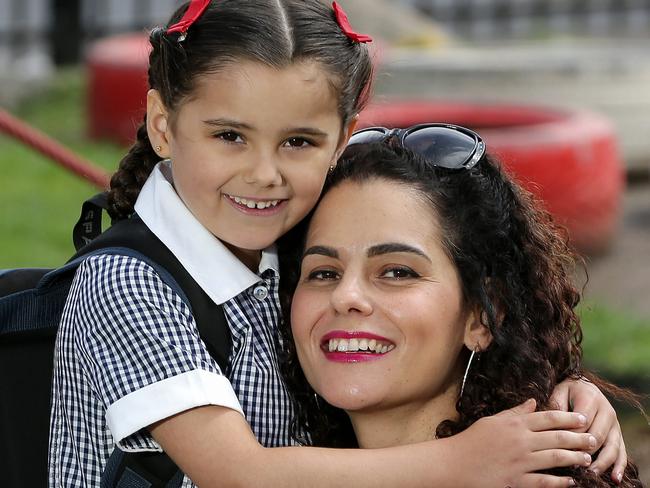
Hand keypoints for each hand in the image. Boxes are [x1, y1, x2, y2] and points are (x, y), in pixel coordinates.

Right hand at [450, 399, 594, 487]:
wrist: (455, 464)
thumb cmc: (472, 440)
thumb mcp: (492, 420)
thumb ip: (515, 412)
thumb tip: (533, 402)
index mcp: (514, 424)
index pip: (547, 417)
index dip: (568, 418)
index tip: (582, 418)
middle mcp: (520, 441)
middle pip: (556, 437)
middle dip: (578, 438)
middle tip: (593, 438)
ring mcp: (520, 462)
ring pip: (555, 458)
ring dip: (574, 458)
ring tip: (587, 458)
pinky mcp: (517, 481)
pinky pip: (544, 481)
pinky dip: (560, 482)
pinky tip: (571, 482)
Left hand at [551, 377, 625, 483]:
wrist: (584, 386)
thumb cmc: (567, 392)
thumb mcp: (559, 391)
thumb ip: (556, 405)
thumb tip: (554, 423)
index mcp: (592, 398)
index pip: (583, 421)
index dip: (572, 435)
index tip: (561, 448)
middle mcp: (607, 411)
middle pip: (598, 435)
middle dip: (586, 451)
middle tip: (574, 465)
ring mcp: (615, 424)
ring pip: (612, 446)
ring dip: (602, 462)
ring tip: (591, 473)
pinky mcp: (618, 434)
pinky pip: (621, 451)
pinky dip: (619, 466)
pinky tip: (614, 478)